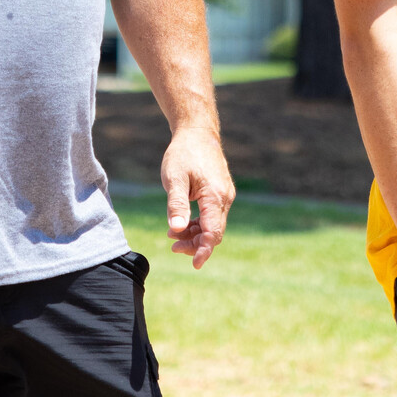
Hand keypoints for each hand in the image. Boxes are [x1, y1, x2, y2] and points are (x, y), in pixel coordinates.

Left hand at [162, 124, 233, 268]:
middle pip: (214, 232)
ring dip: (194, 234)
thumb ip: (176, 204)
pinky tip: (181, 224)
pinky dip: (197, 223)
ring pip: (213, 225)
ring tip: (172, 236)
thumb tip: (177, 229)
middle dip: (195, 244)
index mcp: (215, 196)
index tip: (195, 265)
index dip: (204, 250)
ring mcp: (224, 195)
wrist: (197, 131)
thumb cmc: (183, 153)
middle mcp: (224, 198)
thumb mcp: (174, 178)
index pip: (213, 232)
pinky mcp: (219, 192)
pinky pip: (211, 215)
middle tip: (172, 247)